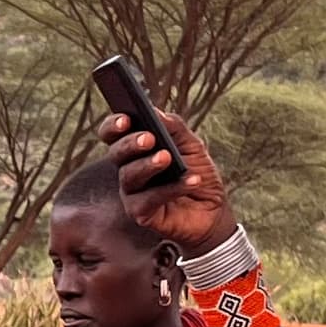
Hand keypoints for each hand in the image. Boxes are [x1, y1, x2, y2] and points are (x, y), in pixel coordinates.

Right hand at [106, 109, 238, 260]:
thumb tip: (155, 112)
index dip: (114, 126)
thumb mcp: (192, 145)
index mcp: (134, 149)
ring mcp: (131, 193)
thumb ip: (174, 128)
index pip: (113, 134)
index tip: (126, 118)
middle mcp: (127, 170)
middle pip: (116, 154)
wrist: (213, 210)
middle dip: (130, 144)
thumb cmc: (197, 173)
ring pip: (129, 176)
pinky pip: (149, 200)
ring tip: (167, 157)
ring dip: (148, 165)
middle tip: (149, 138)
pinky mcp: (140, 214)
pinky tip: (192, 180)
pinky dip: (171, 189)